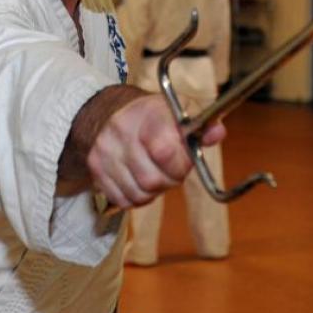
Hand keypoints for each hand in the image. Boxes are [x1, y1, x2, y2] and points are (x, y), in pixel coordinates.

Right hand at [85, 94, 225, 208]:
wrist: (110, 112)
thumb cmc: (152, 117)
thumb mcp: (179, 112)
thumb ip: (201, 125)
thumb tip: (217, 133)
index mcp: (148, 114)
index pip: (164, 151)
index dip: (180, 164)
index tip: (184, 161)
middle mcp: (122, 131)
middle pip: (152, 180)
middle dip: (169, 181)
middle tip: (170, 171)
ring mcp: (105, 152)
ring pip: (138, 194)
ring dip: (152, 192)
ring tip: (154, 174)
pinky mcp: (95, 169)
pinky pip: (122, 200)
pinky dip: (135, 197)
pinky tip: (138, 180)